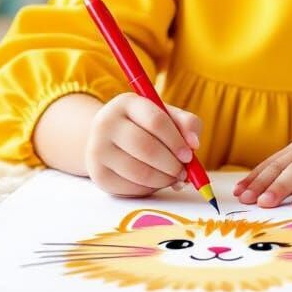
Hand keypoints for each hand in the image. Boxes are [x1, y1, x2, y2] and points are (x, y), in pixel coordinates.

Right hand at [85, 92, 202, 198]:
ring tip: (173, 178)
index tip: (189, 155)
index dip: (176, 141)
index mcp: (126, 103)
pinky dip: (150, 189)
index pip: (156, 121)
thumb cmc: (144, 126)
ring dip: (164, 179)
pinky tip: (155, 181)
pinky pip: (131, 188)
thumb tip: (194, 144)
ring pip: (139, 171)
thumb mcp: (165, 115)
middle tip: (183, 172)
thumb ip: (186, 124)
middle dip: (171, 164)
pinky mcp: (98, 175)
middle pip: (146, 147)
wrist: (107, 139)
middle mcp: (106, 123)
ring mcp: (98, 150)